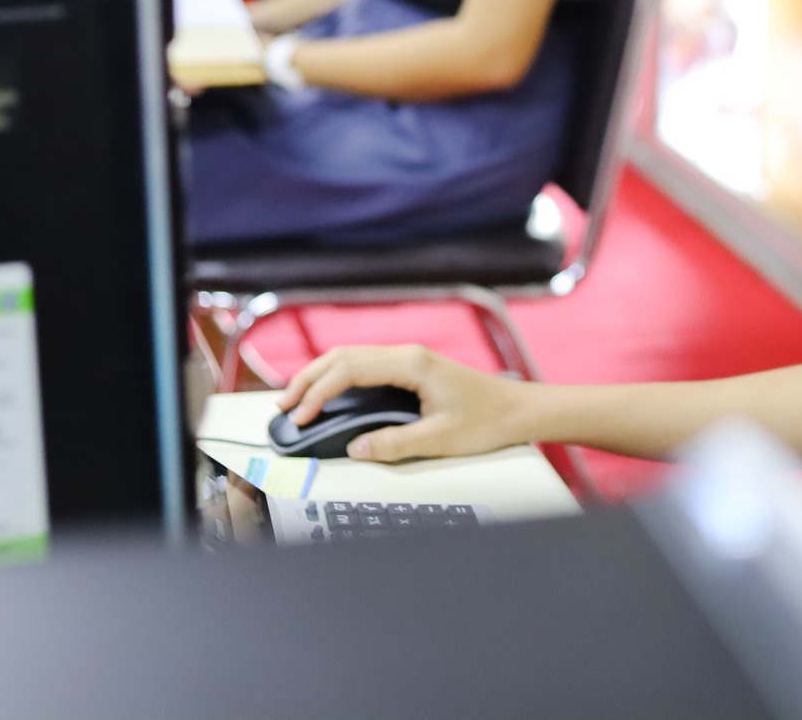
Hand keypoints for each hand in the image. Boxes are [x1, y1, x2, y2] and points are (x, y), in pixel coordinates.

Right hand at [277, 344, 528, 460]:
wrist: (517, 410)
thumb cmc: (487, 419)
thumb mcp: (439, 439)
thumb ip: (395, 444)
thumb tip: (357, 448)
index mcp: (411, 363)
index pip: (349, 369)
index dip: (318, 393)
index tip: (300, 417)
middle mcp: (407, 354)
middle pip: (343, 357)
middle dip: (308, 380)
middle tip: (283, 407)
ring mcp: (409, 359)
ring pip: (351, 358)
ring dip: (321, 377)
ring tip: (297, 402)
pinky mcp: (412, 368)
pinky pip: (366, 366)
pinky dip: (340, 378)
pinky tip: (329, 396)